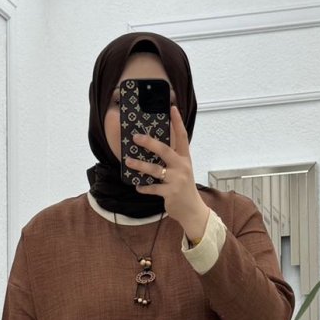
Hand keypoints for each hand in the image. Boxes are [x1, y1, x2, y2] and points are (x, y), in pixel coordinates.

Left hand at [124, 104, 206, 238]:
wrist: (192, 210)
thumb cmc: (183, 188)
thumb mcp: (182, 170)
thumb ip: (171, 159)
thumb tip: (153, 147)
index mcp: (185, 158)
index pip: (182, 137)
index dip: (178, 122)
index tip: (172, 108)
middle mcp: (182, 166)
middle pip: (165, 150)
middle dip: (149, 143)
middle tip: (136, 137)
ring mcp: (176, 180)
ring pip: (155, 169)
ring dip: (140, 165)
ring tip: (128, 162)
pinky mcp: (170, 192)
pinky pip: (153, 188)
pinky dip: (144, 187)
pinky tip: (138, 186)